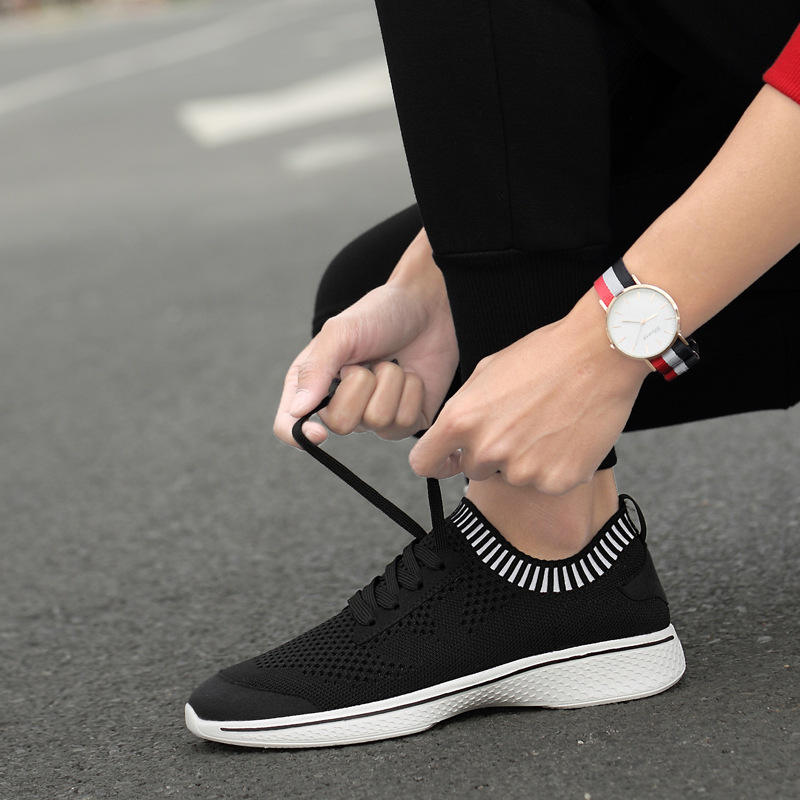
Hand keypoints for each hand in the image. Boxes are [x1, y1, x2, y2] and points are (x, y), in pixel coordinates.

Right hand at [273, 229, 458, 446]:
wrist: (427, 308)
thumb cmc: (378, 315)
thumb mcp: (340, 333)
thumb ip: (315, 369)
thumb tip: (297, 410)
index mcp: (312, 384)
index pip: (290, 426)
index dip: (299, 436)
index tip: (320, 432)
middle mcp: (340, 406)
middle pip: (341, 424)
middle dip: (360, 385)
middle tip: (367, 361)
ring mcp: (374, 417)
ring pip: (378, 420)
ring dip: (390, 382)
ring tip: (391, 362)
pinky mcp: (406, 421)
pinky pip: (406, 422)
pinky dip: (411, 391)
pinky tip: (411, 374)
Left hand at [408, 291, 650, 494]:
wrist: (600, 354)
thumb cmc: (544, 356)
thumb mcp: (486, 373)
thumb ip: (463, 410)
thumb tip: (450, 437)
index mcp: (460, 420)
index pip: (423, 463)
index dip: (436, 462)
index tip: (448, 460)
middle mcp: (486, 450)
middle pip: (473, 469)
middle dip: (489, 453)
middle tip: (519, 424)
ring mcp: (521, 470)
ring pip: (511, 476)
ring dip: (523, 460)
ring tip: (547, 424)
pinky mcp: (556, 480)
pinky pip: (545, 482)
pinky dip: (554, 466)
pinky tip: (567, 436)